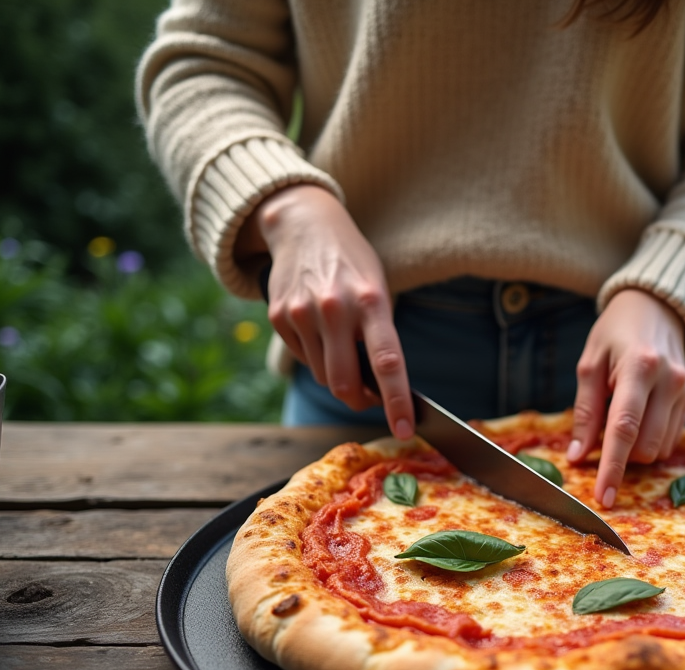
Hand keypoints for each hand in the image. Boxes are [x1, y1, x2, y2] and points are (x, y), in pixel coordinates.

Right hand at [235, 184, 414, 437]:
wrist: (304, 225)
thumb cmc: (353, 264)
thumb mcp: (378, 291)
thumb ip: (379, 337)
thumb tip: (381, 390)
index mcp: (371, 301)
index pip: (387, 362)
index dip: (396, 401)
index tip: (405, 430)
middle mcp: (334, 308)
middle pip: (344, 384)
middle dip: (360, 401)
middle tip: (372, 398)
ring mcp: (302, 313)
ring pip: (323, 377)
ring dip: (339, 380)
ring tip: (346, 352)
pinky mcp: (279, 317)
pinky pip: (303, 359)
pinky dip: (317, 358)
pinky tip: (321, 332)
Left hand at [567, 289, 684, 507]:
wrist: (658, 307)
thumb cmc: (616, 333)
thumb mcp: (590, 364)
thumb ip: (586, 412)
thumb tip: (578, 457)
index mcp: (639, 368)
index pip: (624, 429)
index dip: (612, 467)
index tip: (603, 497)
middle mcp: (669, 381)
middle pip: (645, 446)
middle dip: (621, 454)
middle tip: (601, 430)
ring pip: (659, 449)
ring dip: (635, 448)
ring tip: (622, 414)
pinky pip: (670, 440)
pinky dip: (649, 440)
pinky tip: (640, 416)